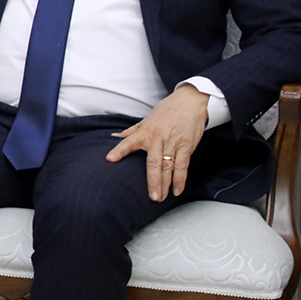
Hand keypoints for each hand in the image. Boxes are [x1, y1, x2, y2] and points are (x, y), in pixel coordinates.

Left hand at [105, 84, 210, 201]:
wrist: (190, 102)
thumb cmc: (167, 110)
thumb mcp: (147, 118)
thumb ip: (132, 131)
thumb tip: (114, 136)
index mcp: (145, 132)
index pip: (129, 142)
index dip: (120, 150)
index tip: (110, 159)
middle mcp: (158, 138)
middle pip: (153, 162)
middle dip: (152, 181)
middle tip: (151, 197)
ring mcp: (173, 143)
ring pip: (168, 166)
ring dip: (165, 183)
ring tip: (160, 197)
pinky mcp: (187, 146)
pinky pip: (183, 165)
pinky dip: (180, 179)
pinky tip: (177, 190)